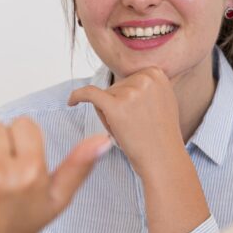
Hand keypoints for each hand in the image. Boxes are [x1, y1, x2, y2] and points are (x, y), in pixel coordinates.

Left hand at [68, 67, 183, 177]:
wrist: (162, 159)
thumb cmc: (158, 135)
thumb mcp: (161, 100)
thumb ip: (145, 87)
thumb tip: (124, 80)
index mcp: (155, 74)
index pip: (127, 80)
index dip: (128, 99)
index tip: (137, 115)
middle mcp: (145, 78)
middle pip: (115, 87)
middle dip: (119, 106)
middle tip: (136, 126)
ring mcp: (130, 91)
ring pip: (104, 96)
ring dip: (109, 114)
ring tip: (128, 130)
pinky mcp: (115, 105)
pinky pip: (88, 94)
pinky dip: (77, 96)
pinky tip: (70, 103)